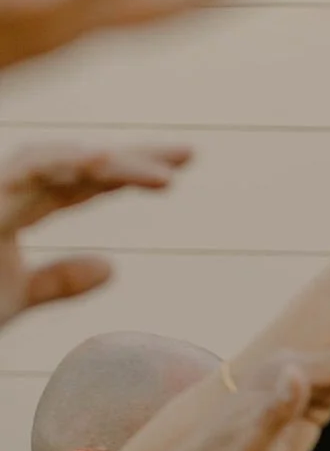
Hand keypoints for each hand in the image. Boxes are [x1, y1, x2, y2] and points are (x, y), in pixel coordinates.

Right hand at [0, 141, 191, 331]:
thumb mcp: (17, 297)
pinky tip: (104, 159)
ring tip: (165, 176)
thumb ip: (59, 281)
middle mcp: (11, 190)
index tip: (173, 176)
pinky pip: (30, 167)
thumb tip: (110, 267)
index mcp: (20, 207)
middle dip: (134, 157)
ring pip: (65, 161)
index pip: (84, 184)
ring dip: (114, 163)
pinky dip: (65, 159)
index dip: (128, 175)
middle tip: (190, 153)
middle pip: (81, 164)